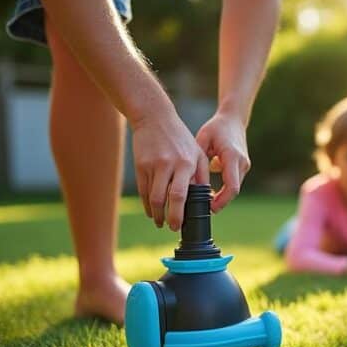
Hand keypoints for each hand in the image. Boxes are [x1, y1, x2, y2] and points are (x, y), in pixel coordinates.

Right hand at [131, 111, 208, 230]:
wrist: (154, 118)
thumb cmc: (180, 138)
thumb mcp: (197, 153)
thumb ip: (202, 175)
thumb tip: (205, 199)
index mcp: (188, 164)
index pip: (184, 195)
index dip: (182, 213)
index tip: (184, 224)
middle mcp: (170, 165)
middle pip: (167, 199)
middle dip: (169, 218)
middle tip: (171, 228)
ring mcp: (153, 165)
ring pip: (152, 197)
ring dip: (156, 214)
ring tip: (160, 221)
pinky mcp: (140, 165)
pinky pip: (143, 190)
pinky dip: (147, 203)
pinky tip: (151, 210)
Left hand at [195, 113, 250, 212]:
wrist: (234, 119)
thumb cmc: (216, 127)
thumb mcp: (203, 139)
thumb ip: (198, 160)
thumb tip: (188, 181)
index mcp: (232, 156)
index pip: (231, 186)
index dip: (222, 201)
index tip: (210, 208)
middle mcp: (241, 163)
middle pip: (233, 191)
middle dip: (220, 202)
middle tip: (204, 208)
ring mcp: (244, 165)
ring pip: (234, 188)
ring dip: (222, 196)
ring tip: (205, 202)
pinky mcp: (243, 166)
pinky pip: (234, 182)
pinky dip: (224, 189)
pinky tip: (211, 192)